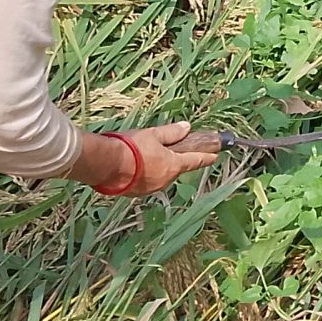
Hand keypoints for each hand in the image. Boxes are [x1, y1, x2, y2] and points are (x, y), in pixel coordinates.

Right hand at [103, 121, 221, 196]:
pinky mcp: (138, 193)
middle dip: (175, 160)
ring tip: (145, 156)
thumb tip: (187, 127)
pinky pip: (147, 182)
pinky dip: (146, 175)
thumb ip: (172, 132)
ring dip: (159, 168)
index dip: (206, 157)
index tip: (215, 156)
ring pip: (161, 176)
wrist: (107, 164)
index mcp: (173, 165)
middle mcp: (166, 180)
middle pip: (176, 168)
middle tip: (168, 150)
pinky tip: (136, 168)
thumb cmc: (132, 147)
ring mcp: (152, 188)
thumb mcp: (154, 134)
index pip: (195, 160)